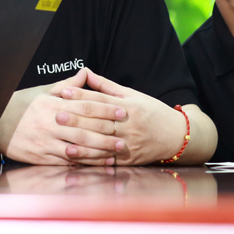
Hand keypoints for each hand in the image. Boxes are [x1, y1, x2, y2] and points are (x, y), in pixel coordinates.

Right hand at [0, 70, 126, 165]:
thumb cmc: (21, 106)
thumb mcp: (43, 92)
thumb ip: (67, 85)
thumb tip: (85, 72)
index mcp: (53, 106)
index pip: (85, 107)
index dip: (105, 110)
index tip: (121, 111)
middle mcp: (51, 124)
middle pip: (85, 129)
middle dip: (107, 132)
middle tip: (125, 134)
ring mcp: (47, 143)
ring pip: (79, 148)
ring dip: (100, 150)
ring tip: (116, 151)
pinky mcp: (43, 158)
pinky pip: (68, 161)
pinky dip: (85, 163)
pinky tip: (98, 163)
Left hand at [61, 69, 185, 164]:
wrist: (177, 136)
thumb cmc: (152, 112)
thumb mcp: (133, 95)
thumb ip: (107, 87)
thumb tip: (86, 72)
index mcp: (129, 107)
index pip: (100, 101)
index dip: (81, 96)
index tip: (63, 93)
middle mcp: (128, 126)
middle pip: (99, 122)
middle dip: (77, 119)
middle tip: (56, 115)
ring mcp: (129, 145)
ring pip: (102, 144)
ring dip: (81, 144)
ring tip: (63, 141)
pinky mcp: (129, 160)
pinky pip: (108, 160)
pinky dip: (92, 160)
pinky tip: (78, 159)